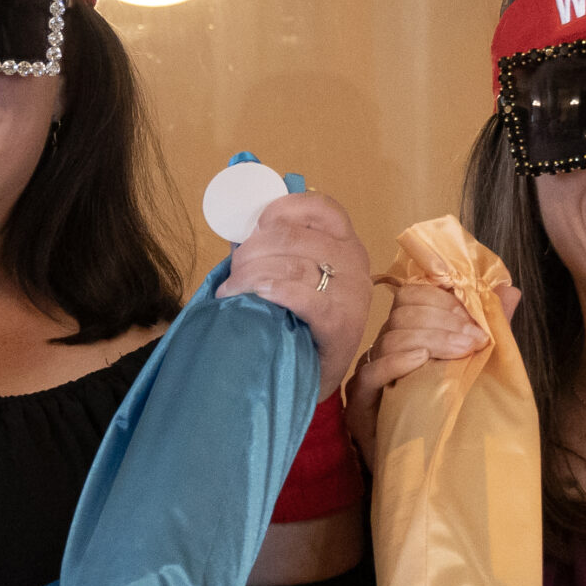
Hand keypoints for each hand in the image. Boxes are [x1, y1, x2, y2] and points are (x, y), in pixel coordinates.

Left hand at [217, 189, 372, 396]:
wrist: (316, 379)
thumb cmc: (302, 324)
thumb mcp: (300, 280)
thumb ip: (279, 252)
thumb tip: (240, 231)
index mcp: (346, 243)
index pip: (319, 207)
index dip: (281, 210)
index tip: (255, 227)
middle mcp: (354, 261)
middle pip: (293, 237)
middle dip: (252, 251)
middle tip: (232, 274)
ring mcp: (351, 293)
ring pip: (292, 265)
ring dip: (251, 274)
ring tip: (231, 291)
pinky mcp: (341, 323)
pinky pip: (302, 296)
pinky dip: (272, 292)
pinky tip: (253, 298)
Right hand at [345, 280, 520, 469]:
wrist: (429, 475)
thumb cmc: (451, 419)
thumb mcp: (477, 367)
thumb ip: (491, 328)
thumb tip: (510, 291)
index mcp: (408, 335)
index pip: (412, 297)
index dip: (444, 300)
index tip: (476, 321)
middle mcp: (384, 349)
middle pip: (403, 313)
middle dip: (445, 320)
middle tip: (476, 340)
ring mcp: (369, 375)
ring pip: (390, 338)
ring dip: (431, 340)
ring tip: (463, 352)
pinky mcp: (359, 404)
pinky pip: (370, 373)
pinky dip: (397, 361)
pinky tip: (422, 362)